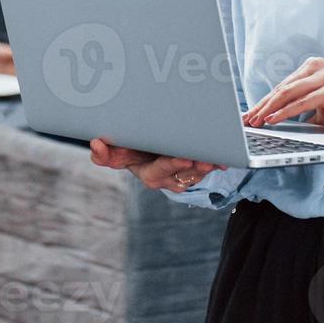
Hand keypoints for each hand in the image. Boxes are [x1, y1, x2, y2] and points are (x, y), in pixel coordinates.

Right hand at [89, 138, 224, 192]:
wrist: (147, 145)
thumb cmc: (131, 148)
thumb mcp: (116, 152)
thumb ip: (104, 154)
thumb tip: (95, 144)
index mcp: (149, 175)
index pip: (160, 171)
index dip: (172, 165)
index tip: (183, 157)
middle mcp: (169, 178)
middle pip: (185, 174)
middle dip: (196, 167)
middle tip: (206, 159)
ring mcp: (186, 174)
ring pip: (201, 171)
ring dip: (210, 164)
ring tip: (218, 155)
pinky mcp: (198, 167)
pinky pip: (211, 164)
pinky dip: (219, 158)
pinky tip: (228, 151)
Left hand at [242, 57, 323, 130]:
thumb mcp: (323, 101)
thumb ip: (304, 105)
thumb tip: (282, 119)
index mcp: (311, 66)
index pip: (282, 85)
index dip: (264, 100)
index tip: (251, 112)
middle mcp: (314, 67)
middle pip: (280, 88)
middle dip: (261, 105)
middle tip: (246, 118)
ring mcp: (321, 76)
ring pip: (286, 93)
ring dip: (267, 109)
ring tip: (255, 120)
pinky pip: (300, 102)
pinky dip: (284, 112)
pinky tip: (272, 119)